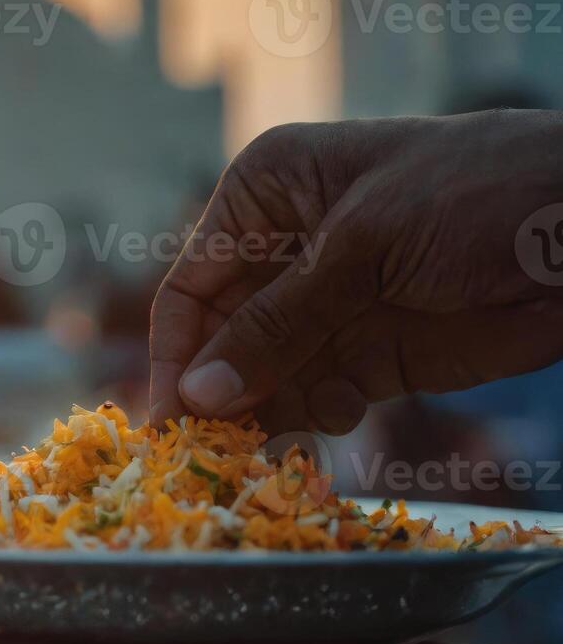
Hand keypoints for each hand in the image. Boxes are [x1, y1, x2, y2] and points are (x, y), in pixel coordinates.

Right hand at [149, 108, 562, 433]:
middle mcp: (282, 253)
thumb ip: (279, 324)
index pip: (192, 285)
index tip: (168, 418)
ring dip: (261, 415)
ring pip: (262, 378)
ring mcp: (327, 308)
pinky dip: (314, 419)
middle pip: (219, 341)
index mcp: (265, 196)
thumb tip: (197, 395)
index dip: (175, 353)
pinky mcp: (372, 354)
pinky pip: (316, 398)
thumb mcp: (364, 246)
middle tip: (212, 451)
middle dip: (218, 393)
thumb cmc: (476, 192)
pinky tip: (339, 418)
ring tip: (264, 451)